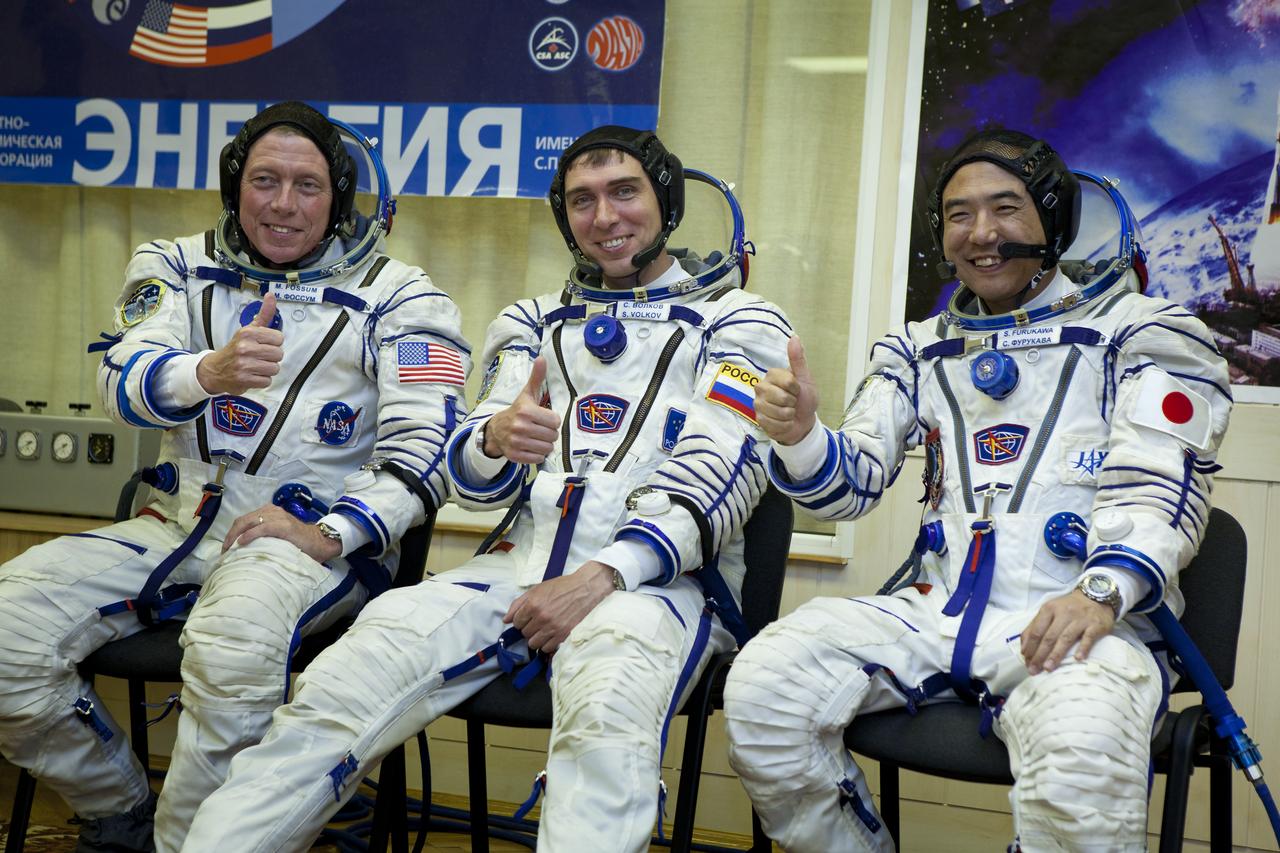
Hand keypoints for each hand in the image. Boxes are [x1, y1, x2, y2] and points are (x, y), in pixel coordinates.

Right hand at [196, 293, 284, 394]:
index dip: (273, 343)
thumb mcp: (249, 329)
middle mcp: (245, 347)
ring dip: (267, 369)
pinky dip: (261, 380)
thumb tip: (271, 296)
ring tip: (256, 366)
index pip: (279, 338)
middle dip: (271, 357)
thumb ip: (263, 314)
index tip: (263, 344)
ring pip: (274, 368)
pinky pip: (267, 381)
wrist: (215, 369)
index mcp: (248, 333)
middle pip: (279, 354)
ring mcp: (244, 364)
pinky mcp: (244, 380)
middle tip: (259, 356)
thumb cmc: (236, 348)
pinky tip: (252, 375)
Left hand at [221, 504, 342, 562]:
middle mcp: (272, 511)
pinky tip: (242, 542)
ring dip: (236, 535)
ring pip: (249, 521)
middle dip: (231, 534)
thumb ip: (263, 535)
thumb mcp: (277, 535)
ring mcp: (278, 517)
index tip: (227, 547)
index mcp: (269, 512)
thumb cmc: (298, 542)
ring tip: (230, 548)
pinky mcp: (284, 526)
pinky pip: (262, 527)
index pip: (244, 519)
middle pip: (243, 520)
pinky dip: (249, 535)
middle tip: (225, 550)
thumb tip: (243, 549)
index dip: (232, 532)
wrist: (319, 543)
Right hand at [483, 356, 559, 462]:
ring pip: (547, 448)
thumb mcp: (527, 394)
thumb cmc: (517, 411)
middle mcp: (520, 427)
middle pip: (553, 436)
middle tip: (540, 429)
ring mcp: (517, 443)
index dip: (552, 420)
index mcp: (526, 411)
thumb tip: (542, 358)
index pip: (555, 421)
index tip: (543, 418)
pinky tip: (530, 447)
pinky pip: (538, 459)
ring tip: (536, 438)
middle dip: (549, 433)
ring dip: (544, 445)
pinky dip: (537, 455)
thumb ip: (537, 377)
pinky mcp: (515, 456)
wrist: (496, 430)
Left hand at [503, 560, 615, 653]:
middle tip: (538, 621)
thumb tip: (506, 619)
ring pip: (533, 644)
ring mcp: (552, 628)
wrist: (585, 589)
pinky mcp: (563, 635)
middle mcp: (541, 617)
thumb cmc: (561, 587)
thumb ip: (518, 604)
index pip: (516, 622)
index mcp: (533, 604)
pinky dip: (547, 644)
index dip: (521, 620)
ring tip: (544, 630)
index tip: (528, 617)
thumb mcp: (537, 589)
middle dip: (529, 628)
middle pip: (524, 634)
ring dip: (537, 638)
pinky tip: (551, 635)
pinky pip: (546, 648)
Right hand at [755, 336, 819, 445]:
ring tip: (788, 412)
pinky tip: (783, 421)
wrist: (803, 422)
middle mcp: (761, 387)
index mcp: (772, 375)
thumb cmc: (804, 399)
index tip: (796, 390)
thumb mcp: (805, 379)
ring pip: (777, 411)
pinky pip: (774, 423)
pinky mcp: (758, 418)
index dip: (796, 389)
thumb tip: (794, 337)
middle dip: (792, 403)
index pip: (788, 382)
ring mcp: (758, 403)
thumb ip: (798, 359)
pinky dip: (784, 425)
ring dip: (788, 415)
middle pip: (781, 397)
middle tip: (792, 402)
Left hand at [1020, 589, 1115, 674]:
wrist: (1096, 597)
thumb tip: (1024, 647)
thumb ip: (1036, 626)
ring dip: (1056, 655)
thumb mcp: (1049, 611)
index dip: (1030, 647)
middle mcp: (1063, 613)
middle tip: (1034, 670)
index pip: (1036, 631)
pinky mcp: (1095, 625)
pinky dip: (1083, 648)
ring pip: (1065, 638)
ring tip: (1048, 668)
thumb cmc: (1068, 608)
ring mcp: (1080, 619)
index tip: (1026, 661)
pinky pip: (1088, 638)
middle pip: (1049, 637)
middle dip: (1039, 655)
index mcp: (1049, 609)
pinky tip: (1078, 659)